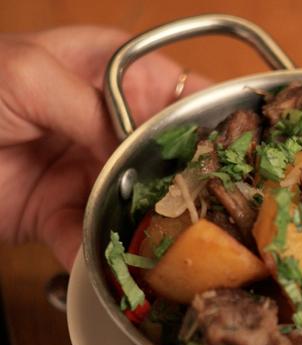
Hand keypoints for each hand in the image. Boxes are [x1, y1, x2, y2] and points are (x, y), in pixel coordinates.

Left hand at [0, 26, 208, 268]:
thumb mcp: (25, 74)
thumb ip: (91, 102)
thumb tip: (137, 140)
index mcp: (107, 71)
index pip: (178, 92)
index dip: (210, 119)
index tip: (234, 152)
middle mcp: (105, 123)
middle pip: (169, 157)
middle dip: (189, 185)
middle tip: (214, 212)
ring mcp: (85, 172)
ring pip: (139, 206)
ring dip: (154, 230)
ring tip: (178, 251)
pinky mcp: (58, 216)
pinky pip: (94, 243)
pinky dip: (106, 262)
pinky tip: (123, 273)